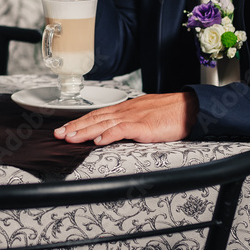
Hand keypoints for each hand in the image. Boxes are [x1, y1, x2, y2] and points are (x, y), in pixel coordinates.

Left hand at [53, 92, 197, 145]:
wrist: (191, 108)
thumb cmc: (171, 113)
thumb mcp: (145, 116)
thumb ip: (130, 123)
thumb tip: (117, 131)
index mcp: (125, 109)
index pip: (97, 115)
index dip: (79, 122)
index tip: (65, 128)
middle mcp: (125, 111)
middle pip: (95, 118)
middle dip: (75, 127)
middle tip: (58, 134)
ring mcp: (133, 118)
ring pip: (103, 124)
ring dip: (84, 131)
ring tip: (70, 138)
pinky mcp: (143, 126)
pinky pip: (122, 130)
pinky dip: (108, 135)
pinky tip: (98, 141)